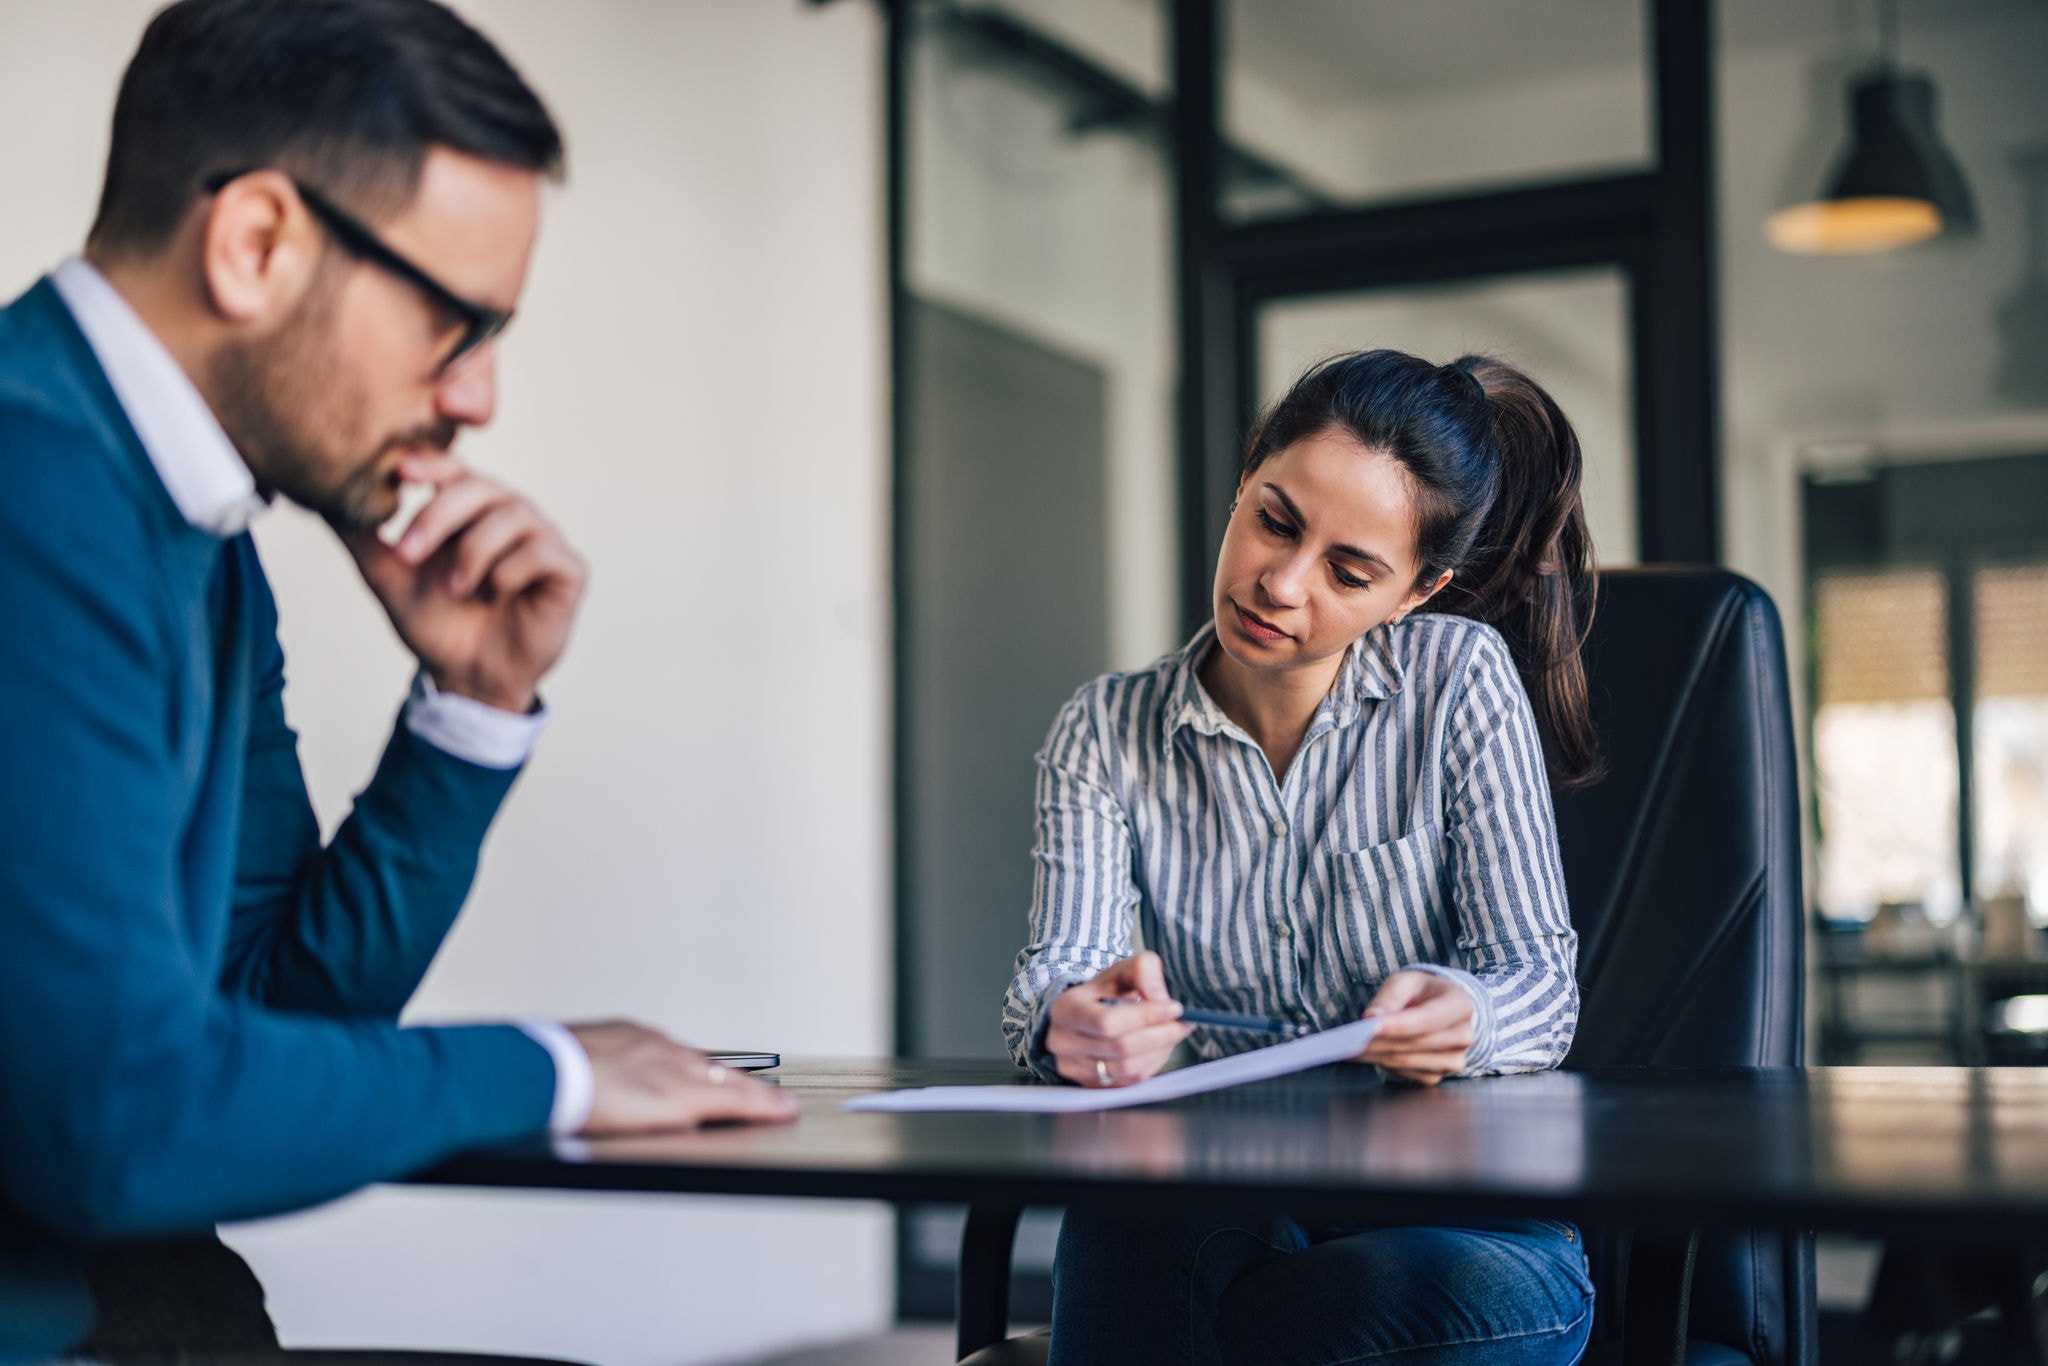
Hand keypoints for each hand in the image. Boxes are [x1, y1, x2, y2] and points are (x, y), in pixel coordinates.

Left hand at [343, 452, 585, 713]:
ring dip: (474, 551)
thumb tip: (320, 499)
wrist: (468, 679)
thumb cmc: (436, 623)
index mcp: (470, 507)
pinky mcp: (568, 571)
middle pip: (481, 487)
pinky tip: (495, 594)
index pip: (453, 468)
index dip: (431, 462)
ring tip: (455, 588)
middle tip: (407, 552)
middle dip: (439, 515)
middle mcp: (509, 515)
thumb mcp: (389, 578)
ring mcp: (542, 539)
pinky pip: (543, 552)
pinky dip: (512, 570)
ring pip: (514, 516)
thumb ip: (362, 539)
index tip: (400, 470)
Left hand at [570, 1021, 799, 1134]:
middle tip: (765, 1095)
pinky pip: (653, 1044)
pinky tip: (654, 1066)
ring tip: (714, 1083)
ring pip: (685, 1057)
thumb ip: (685, 1115)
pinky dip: (663, 1057)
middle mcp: (666, 1057)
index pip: (735, 1094)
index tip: (786, 1107)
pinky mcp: (618, 1032)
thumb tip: (720, 1109)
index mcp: (678, 1085)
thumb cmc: (581, 1107)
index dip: (765, 1103)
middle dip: (743, 1085)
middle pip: (718, 1072)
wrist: (539, 1072)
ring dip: (703, 1071)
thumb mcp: (645, 1126)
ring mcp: (643, 1041)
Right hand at [1044, 951, 1192, 1087]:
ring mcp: (1074, 1068)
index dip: (1145, 1017)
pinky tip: (1159, 1046)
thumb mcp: (1123, 971)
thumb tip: (1160, 997)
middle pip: (1121, 1048)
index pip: (1107, 1022)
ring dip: (1159, 1051)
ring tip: (1174, 1033)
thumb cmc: (1106, 992)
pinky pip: (1130, 1081)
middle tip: (1183, 1023)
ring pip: (1128, 1068)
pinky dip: (1152, 1063)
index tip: (1175, 1007)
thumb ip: (1143, 970)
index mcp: (1065, 1010)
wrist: (1089, 1016)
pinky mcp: (1091, 1085)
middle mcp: (1062, 1043)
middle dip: (1160, 1034)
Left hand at [1357, 970, 1474, 1084]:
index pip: (1429, 1019)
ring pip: (1409, 1061)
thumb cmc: (1421, 992)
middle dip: (1379, 1042)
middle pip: (1416, 1043)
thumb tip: (1371, 1019)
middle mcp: (1464, 1035)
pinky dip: (1385, 1066)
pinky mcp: (1439, 1076)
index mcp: (1461, 1004)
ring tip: (1350, 1047)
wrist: (1440, 1009)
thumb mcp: (1406, 982)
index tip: (1370, 1027)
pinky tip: (1370, 1055)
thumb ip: (1389, 997)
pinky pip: (1407, 1075)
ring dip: (1377, 1056)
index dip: (1399, 1025)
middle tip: (1346, 1040)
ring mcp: (1454, 1059)